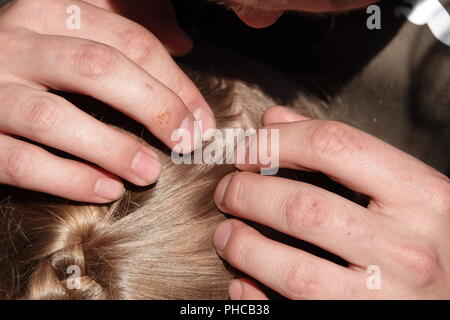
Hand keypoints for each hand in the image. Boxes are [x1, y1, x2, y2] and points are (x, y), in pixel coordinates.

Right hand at [0, 0, 214, 202]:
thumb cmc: (35, 58)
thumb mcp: (77, 29)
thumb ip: (129, 26)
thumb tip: (182, 42)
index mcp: (50, 14)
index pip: (129, 40)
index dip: (175, 81)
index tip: (201, 119)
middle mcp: (17, 46)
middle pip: (97, 68)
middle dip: (154, 107)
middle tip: (186, 141)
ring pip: (55, 119)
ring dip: (113, 149)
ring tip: (150, 172)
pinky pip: (22, 163)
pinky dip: (69, 180)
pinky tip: (107, 190)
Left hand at [213, 106, 449, 298]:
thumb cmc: (432, 241)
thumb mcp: (407, 189)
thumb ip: (341, 150)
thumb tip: (276, 121)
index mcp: (423, 197)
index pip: (334, 145)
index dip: (276, 141)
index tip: (248, 149)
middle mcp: (407, 249)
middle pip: (303, 207)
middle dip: (248, 194)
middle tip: (228, 191)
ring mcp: (385, 298)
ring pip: (293, 270)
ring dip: (244, 247)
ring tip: (226, 234)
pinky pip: (294, 313)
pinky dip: (257, 298)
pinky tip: (243, 281)